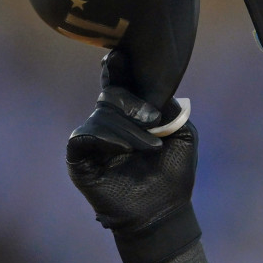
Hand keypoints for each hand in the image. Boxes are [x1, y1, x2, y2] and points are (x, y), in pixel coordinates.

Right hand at [66, 52, 201, 262]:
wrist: (165, 210)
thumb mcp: (183, 135)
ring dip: (129, 129)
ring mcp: (92, 141)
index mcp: (131, 115)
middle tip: (152, 118)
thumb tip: (159, 90)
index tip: (119, 53)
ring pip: (101, 115)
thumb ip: (172, 108)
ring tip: (150, 146)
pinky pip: (83, 136)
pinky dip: (106, 138)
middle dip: (132, 102)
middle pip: (111, 95)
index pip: (118, 84)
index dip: (116, 68)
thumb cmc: (174, 174)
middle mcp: (108, 124)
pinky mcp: (79, 160)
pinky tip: (123, 148)